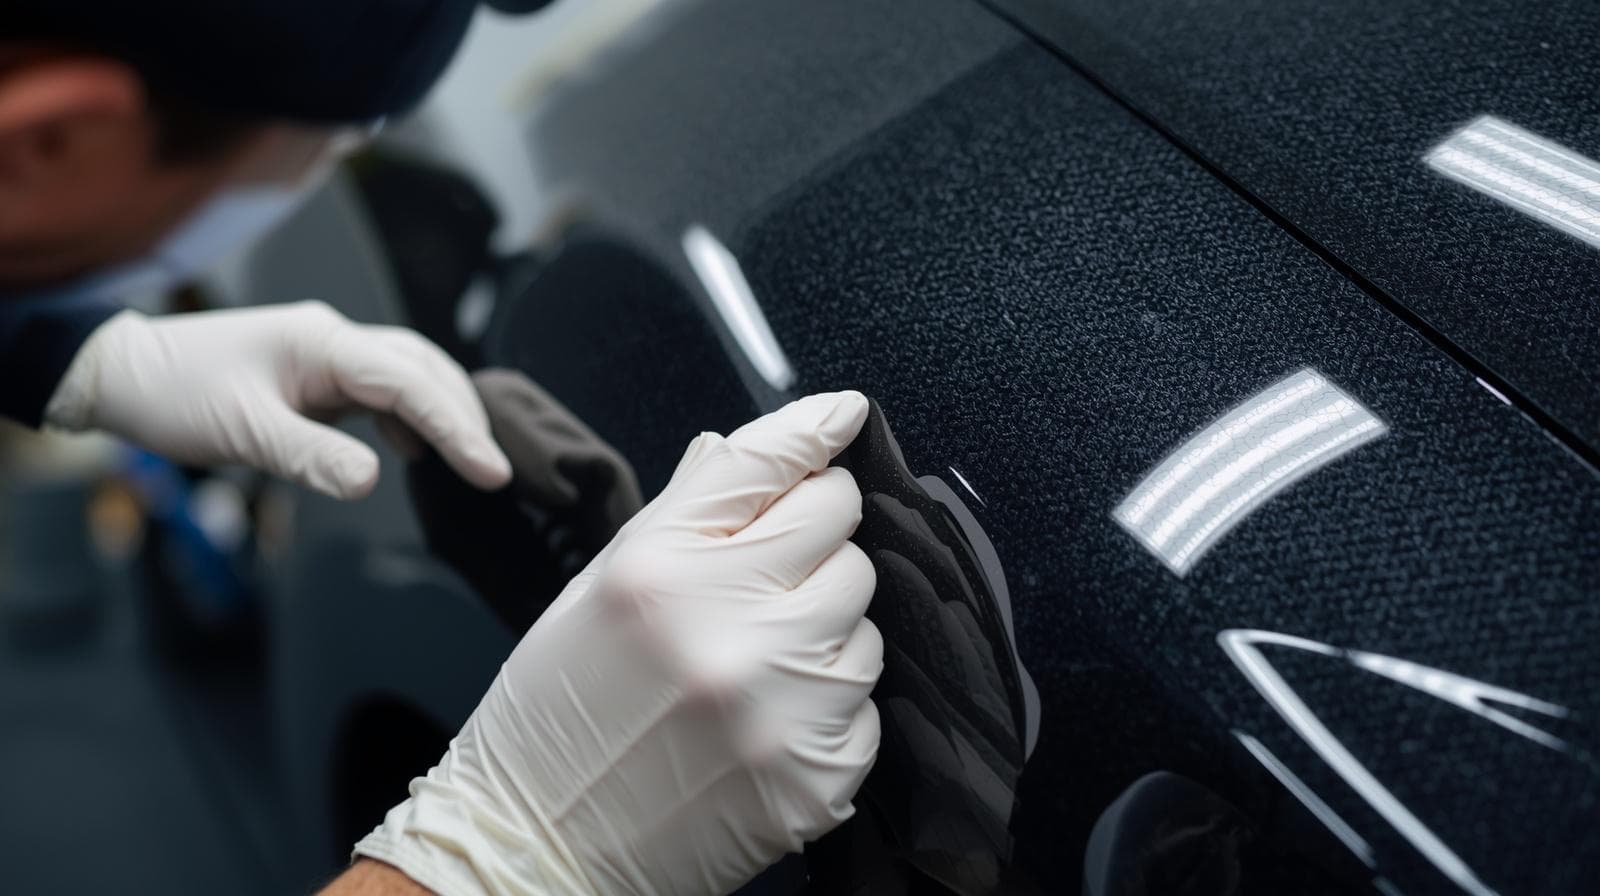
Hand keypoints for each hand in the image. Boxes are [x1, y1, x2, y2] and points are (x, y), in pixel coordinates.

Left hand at [44, 301, 510, 498]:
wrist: (118, 372)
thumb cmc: (173, 395)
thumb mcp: (241, 433)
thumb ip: (310, 456)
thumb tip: (373, 482)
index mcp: (322, 342)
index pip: (410, 384)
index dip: (456, 428)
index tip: (490, 472)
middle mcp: (334, 338)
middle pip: (424, 368)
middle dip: (464, 417)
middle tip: (494, 472)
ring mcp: (327, 353)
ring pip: (410, 373)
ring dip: (444, 412)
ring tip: (470, 459)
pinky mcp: (317, 373)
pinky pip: (384, 388)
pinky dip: (412, 416)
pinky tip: (414, 449)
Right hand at [356, 391, 882, 895]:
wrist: (538, 847)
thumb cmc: (557, 715)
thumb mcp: (599, 589)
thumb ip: (683, 511)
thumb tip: (743, 448)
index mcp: (661, 569)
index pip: (772, 465)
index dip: (816, 429)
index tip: (844, 413)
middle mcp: (727, 628)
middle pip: (841, 530)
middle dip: (814, 540)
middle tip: (767, 578)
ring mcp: (780, 704)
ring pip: (866, 618)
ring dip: (826, 628)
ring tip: (755, 662)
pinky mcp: (816, 772)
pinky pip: (866, 704)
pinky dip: (829, 703)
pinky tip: (768, 718)